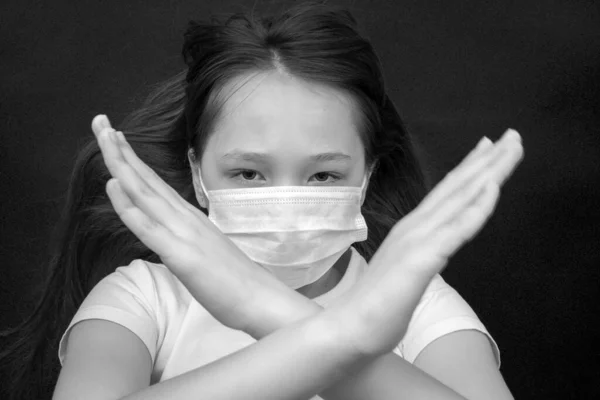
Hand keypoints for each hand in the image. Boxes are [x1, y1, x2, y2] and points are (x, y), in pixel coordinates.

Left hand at [90, 114, 300, 335]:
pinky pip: (150, 228)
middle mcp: (185, 218)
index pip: (155, 184)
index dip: (132, 160)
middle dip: (120, 150)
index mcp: (189, 218)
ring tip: (104, 136)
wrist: (260, 298)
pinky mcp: (182, 255)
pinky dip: (129, 205)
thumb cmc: (236, 281)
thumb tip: (174, 233)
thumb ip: (189, 238)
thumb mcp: (206, 252)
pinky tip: (114, 186)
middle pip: (146, 179)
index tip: (115, 138)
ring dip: (121, 164)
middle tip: (100, 121)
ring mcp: (184, 234)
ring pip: (145, 193)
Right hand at [333, 129, 523, 356]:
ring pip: (461, 199)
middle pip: (458, 187)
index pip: (446, 193)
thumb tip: (430, 249)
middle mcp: (416, 227)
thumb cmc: (376, 304)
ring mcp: (418, 241)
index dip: (470, 168)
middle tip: (513, 135)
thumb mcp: (405, 270)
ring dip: (489, 171)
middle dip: (488, 160)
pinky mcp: (421, 259)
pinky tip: (492, 187)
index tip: (489, 147)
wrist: (350, 327)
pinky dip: (476, 207)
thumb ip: (419, 254)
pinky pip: (456, 230)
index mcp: (413, 229)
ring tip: (511, 147)